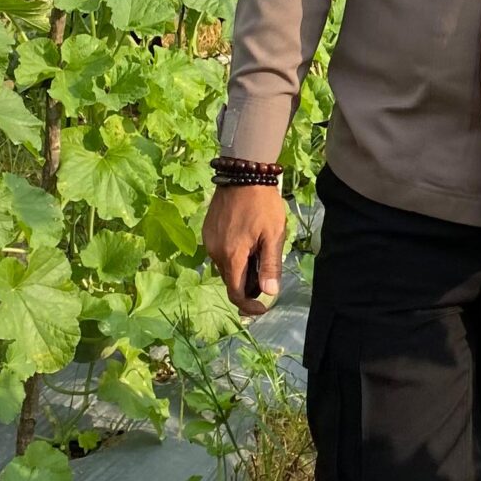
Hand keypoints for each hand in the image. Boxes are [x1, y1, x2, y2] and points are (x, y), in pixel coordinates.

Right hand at [202, 184, 286, 316]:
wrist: (243, 173)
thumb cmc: (262, 204)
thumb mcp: (273, 235)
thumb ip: (270, 265)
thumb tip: (269, 293)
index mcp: (231, 256)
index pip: (235, 293)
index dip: (248, 305)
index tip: (263, 307)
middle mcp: (215, 251)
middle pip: (230, 280)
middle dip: (247, 285)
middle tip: (266, 274)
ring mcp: (209, 240)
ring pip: (224, 266)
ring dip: (240, 269)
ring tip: (258, 254)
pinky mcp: (207, 230)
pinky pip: (219, 252)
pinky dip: (233, 256)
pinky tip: (247, 242)